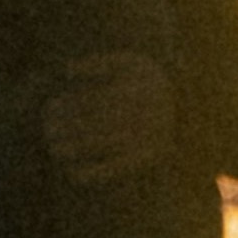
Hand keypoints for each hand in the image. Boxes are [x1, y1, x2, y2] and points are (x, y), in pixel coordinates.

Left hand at [40, 50, 175, 181]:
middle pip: (91, 123)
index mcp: (129, 92)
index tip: (50, 107)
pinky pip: (115, 169)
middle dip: (65, 127)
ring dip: (73, 149)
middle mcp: (134, 116)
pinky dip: (93, 173)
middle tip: (46, 128)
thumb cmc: (151, 82)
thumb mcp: (131, 64)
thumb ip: (99, 64)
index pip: (90, 100)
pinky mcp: (144, 159)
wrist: (191, 107)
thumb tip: (66, 70)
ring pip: (99, 146)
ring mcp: (139, 139)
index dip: (67, 105)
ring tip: (54, 148)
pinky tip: (73, 172)